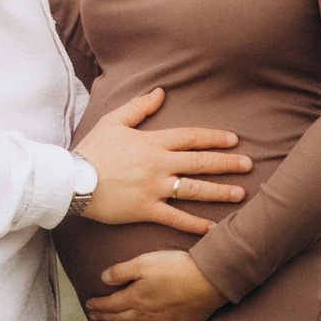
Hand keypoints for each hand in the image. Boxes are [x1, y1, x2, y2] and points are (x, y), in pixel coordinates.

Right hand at [75, 88, 248, 234]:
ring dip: (219, 192)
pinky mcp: (145, 210)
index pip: (191, 137)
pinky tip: (213, 229)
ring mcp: (153, 189)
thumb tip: (161, 92)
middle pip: (199, 162)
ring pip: (193, 190)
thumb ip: (139, 107)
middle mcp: (158, 165)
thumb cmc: (92, 150)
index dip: (214, 138)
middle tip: (249, 165)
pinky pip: (175, 219)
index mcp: (152, 142)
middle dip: (226, 163)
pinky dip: (195, 224)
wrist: (71, 180)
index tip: (234, 140)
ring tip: (240, 194)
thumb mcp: (114, 121)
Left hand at [85, 251, 225, 320]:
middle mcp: (146, 314)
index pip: (110, 304)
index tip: (88, 304)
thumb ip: (121, 271)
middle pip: (120, 318)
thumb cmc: (176, 267)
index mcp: (136, 297)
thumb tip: (103, 279)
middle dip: (105, 317)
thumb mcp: (144, 262)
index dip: (98, 305)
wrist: (209, 279)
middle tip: (94, 317)